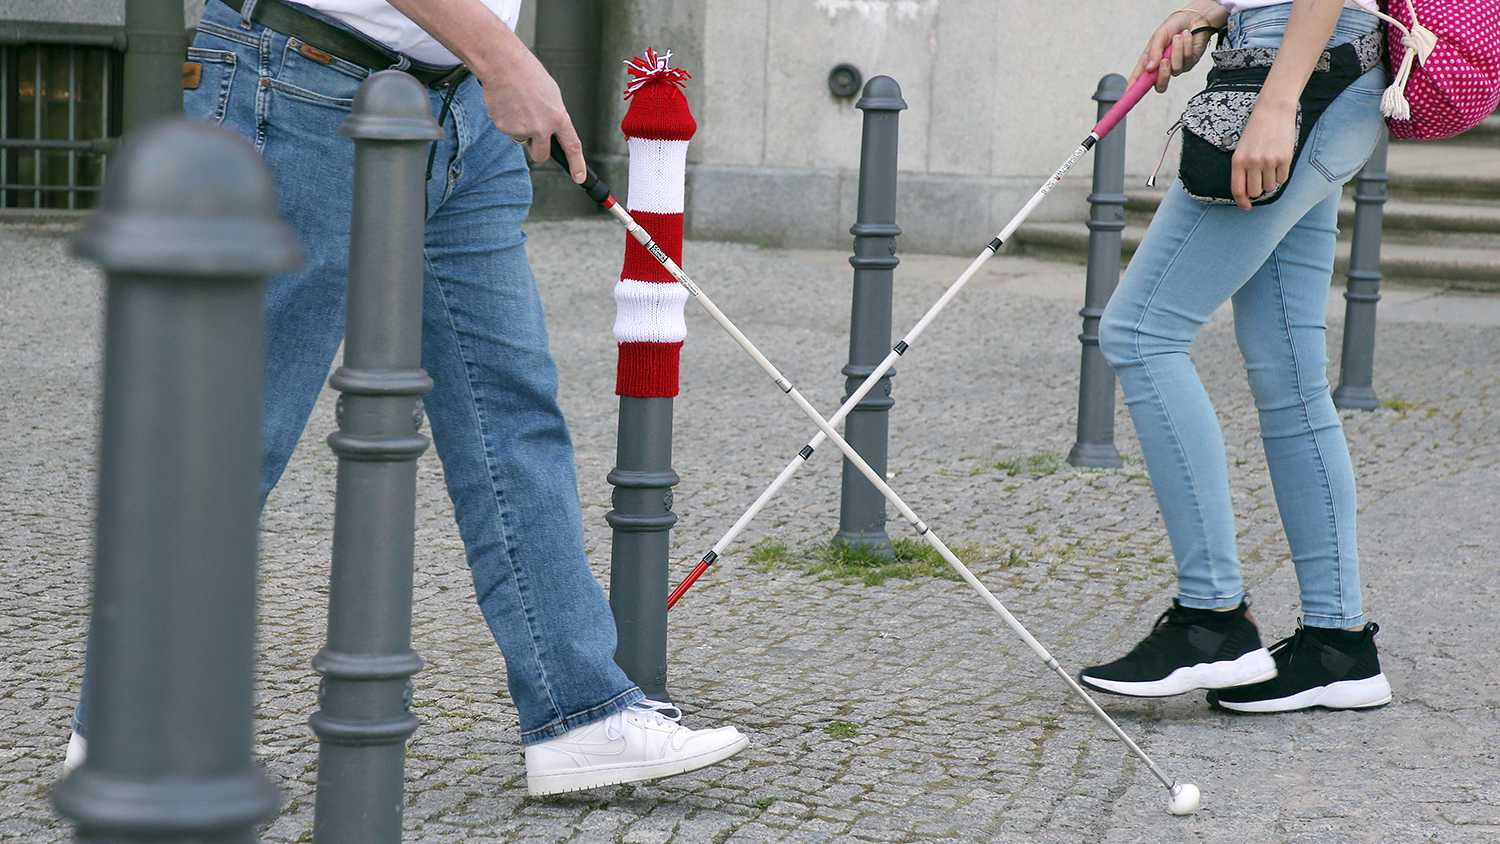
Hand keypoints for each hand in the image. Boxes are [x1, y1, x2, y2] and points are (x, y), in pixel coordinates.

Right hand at [475, 45, 584, 183]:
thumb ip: (553, 116)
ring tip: (518, 104)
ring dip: (520, 129)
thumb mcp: (551, 94)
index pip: (572, 147)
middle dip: (537, 149)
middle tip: (532, 132)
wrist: (503, 65)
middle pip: (541, 154)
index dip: (577, 164)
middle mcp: (542, 127)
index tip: (579, 177)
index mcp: (558, 117)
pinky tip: (507, 103)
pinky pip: (507, 131)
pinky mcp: (504, 128)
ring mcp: (522, 129)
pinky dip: (507, 120)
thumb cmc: (528, 74)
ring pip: (521, 140)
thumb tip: (550, 131)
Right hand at [1131, 11, 1215, 93]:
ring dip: (1177, 51)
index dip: (1133, 89)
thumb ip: (1154, 52)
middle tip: (1164, 61)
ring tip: (1177, 37)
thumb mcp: (1159, 36)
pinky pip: (1187, 60)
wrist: (1193, 18)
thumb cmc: (1172, 26)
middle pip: (1160, 86)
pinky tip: (1186, 37)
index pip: (1139, 79)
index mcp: (1149, 62)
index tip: (1127, 95)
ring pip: (1176, 70)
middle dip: (1163, 75)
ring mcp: (1176, 67)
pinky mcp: (1189, 63)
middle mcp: (1161, 68)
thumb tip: (1150, 69)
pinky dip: (1186, 46)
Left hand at [1231, 98, 1296, 209]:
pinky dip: (1281, 175)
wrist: (1273, 110)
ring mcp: (1269, 161)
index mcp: (1238, 161)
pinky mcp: (1284, 158)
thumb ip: (1242, 168)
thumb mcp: (1242, 148)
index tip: (1246, 207)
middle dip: (1258, 189)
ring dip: (1270, 181)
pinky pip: (1283, 179)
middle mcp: (1252, 163)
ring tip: (1270, 166)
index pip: (1238, 189)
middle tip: (1261, 178)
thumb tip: (1247, 192)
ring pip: (1270, 186)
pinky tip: (1279, 162)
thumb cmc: (1256, 130)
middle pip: (1255, 192)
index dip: (1242, 202)